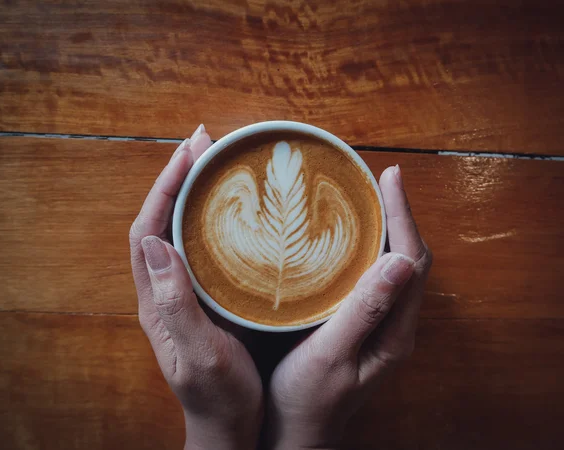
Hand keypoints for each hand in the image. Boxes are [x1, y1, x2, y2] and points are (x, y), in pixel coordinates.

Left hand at [129, 125, 262, 449]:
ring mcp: (182, 292)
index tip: (188, 152)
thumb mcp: (200, 355)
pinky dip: (208, 217)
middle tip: (204, 141)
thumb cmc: (219, 396)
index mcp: (158, 301)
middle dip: (176, 177)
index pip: (148, 231)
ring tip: (215, 160)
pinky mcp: (202, 296)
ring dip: (191, 192)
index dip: (164, 188)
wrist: (230, 425)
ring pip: (178, 229)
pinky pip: (198, 246)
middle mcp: (164, 290)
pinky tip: (230, 208)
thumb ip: (176, 304)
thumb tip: (155, 243)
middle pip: (160, 221)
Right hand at [266, 165, 432, 449]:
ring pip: (394, 264)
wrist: (298, 432)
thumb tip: (398, 259)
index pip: (412, 260)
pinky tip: (348, 236)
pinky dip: (369, 247)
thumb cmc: (307, 400)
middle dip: (399, 213)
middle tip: (378, 178)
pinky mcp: (364, 323)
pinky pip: (376, 276)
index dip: (404, 215)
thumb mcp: (331, 356)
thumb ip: (363, 311)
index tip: (389, 176)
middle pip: (410, 257)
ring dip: (387, 227)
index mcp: (395, 331)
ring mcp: (382, 324)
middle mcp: (396, 324)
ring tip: (366, 196)